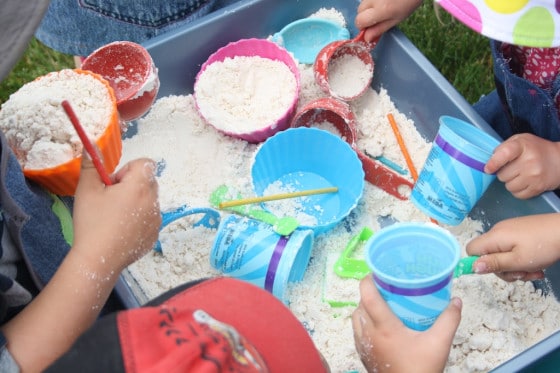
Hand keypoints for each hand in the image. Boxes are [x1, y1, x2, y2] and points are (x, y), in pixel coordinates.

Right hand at [71, 152, 160, 271]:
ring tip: (114, 217)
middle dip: (131, 185)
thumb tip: (92, 146)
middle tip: (111, 199)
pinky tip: (120, 231)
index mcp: (140, 186)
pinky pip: (149, 219)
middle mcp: (154, 200)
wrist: (98, 259)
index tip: (113, 183)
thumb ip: (91, 164)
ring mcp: (156, 219)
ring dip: (135, 202)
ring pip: (149, 201)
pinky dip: (138, 220)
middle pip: (148, 181)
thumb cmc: (92, 222)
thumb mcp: (86, 190)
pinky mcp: (154, 234)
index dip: (129, 169)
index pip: (146, 163)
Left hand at [352, 276, 461, 372]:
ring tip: (382, 305)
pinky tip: (379, 326)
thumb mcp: (439, 343)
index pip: (367, 295)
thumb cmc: (421, 369)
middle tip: (385, 288)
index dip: (368, 280)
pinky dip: (363, 323)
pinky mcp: (363, 355)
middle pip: (359, 305)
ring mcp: (363, 345)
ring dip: (364, 308)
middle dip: (368, 293)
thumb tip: (456, 300)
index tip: (378, 273)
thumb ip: (449, 320)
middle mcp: (368, 333)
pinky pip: (357, 332)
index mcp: (383, 327)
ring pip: (356, 318)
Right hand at [355, 0, 422, 41]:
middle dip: (364, 16)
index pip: (359, 21)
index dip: (362, 27)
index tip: (368, 28)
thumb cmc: (408, 2)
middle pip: (359, 11)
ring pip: (362, 3)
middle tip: (376, 17)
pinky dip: (372, 0)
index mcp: (380, 10)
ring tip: (382, 5)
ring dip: (368, 7)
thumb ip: (379, 29)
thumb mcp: (396, 20)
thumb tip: (367, 38)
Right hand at [467, 214, 559, 281]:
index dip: (478, 263)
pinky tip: (536, 265)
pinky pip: (512, 249)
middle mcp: (498, 231)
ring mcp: (509, 230)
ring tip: (534, 271)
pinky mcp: (519, 232)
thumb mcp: (519, 261)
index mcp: (494, 237)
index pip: (471, 249)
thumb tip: (472, 267)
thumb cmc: (543, 247)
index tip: (494, 271)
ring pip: (502, 254)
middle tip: (522, 274)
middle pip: (488, 255)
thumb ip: (495, 264)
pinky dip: (521, 259)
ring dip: (515, 267)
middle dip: (503, 269)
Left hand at [484, 134, 559, 198]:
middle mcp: (529, 160)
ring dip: (510, 182)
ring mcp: (534, 175)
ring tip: (519, 175)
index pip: (504, 154)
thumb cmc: (535, 149)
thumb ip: (503, 147)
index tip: (487, 169)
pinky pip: (517, 195)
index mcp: (522, 145)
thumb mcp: (520, 140)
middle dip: (503, 173)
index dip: (493, 163)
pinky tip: (524, 182)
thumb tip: (489, 162)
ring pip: (508, 186)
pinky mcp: (538, 187)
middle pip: (502, 175)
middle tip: (513, 168)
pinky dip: (518, 190)